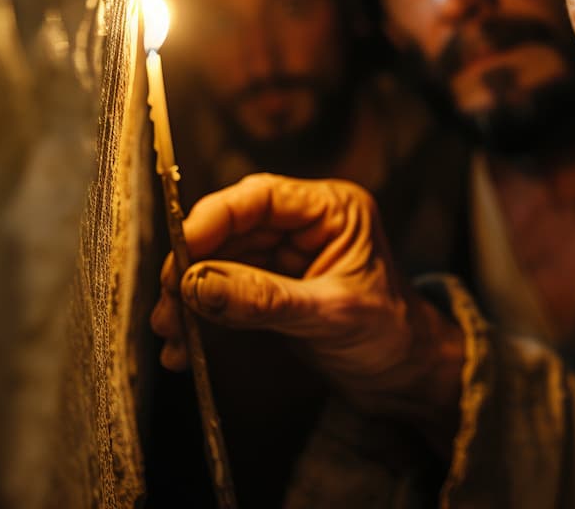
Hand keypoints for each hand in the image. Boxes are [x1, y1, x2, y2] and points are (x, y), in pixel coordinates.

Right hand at [150, 174, 462, 446]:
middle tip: (164, 305)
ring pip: (221, 262)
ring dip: (189, 297)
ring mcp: (287, 257)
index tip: (178, 255)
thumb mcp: (331, 315)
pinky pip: (225, 293)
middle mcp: (306, 224)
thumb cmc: (391, 334)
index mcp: (332, 210)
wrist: (410, 377)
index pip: (261, 197)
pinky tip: (183, 346)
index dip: (213, 220)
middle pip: (232, 229)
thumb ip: (263, 300)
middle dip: (192, 266)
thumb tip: (195, 284)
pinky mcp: (272, 290)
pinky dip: (201, 317)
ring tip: (168, 332)